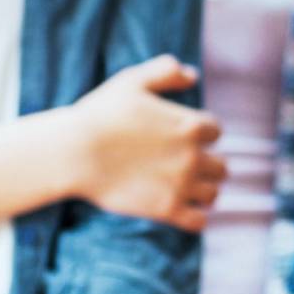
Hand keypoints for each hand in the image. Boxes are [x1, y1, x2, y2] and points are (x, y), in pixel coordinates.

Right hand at [63, 55, 225, 230]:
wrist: (72, 153)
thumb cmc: (99, 115)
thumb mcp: (133, 81)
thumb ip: (166, 71)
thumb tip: (192, 75)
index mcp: (190, 125)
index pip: (215, 132)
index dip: (201, 134)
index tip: (182, 138)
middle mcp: (193, 155)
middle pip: (220, 166)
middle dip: (206, 166)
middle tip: (184, 167)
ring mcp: (181, 184)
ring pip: (213, 194)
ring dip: (202, 192)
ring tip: (184, 190)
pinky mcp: (165, 209)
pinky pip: (198, 222)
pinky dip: (194, 218)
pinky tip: (180, 212)